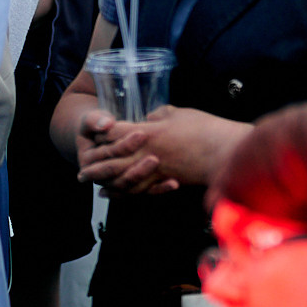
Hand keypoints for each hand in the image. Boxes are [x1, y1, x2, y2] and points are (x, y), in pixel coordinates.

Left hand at [77, 105, 233, 194]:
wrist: (225, 151)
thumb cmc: (205, 128)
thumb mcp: (179, 114)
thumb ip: (160, 116)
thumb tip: (150, 118)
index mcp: (149, 132)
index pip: (116, 133)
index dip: (102, 133)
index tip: (93, 134)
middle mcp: (147, 153)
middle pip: (112, 160)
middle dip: (95, 164)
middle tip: (81, 170)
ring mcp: (156, 170)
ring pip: (122, 178)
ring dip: (105, 181)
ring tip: (92, 183)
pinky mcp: (165, 181)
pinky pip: (139, 189)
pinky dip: (123, 191)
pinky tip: (114, 192)